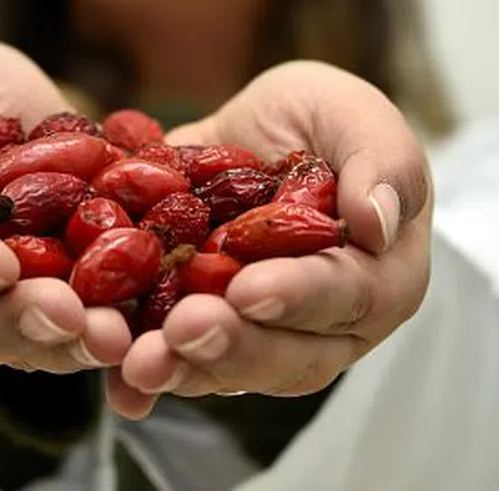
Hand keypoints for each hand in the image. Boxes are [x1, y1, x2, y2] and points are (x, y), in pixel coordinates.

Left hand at [107, 60, 432, 417]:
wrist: (256, 129)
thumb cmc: (324, 120)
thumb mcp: (355, 115)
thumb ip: (381, 160)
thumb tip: (377, 220)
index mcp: (380, 276)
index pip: (347, 295)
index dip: (299, 295)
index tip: (248, 289)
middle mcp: (325, 325)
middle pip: (288, 355)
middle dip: (233, 345)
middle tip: (183, 329)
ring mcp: (262, 337)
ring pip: (229, 370)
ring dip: (183, 370)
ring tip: (140, 360)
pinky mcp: (204, 332)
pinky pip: (176, 363)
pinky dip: (143, 378)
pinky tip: (117, 384)